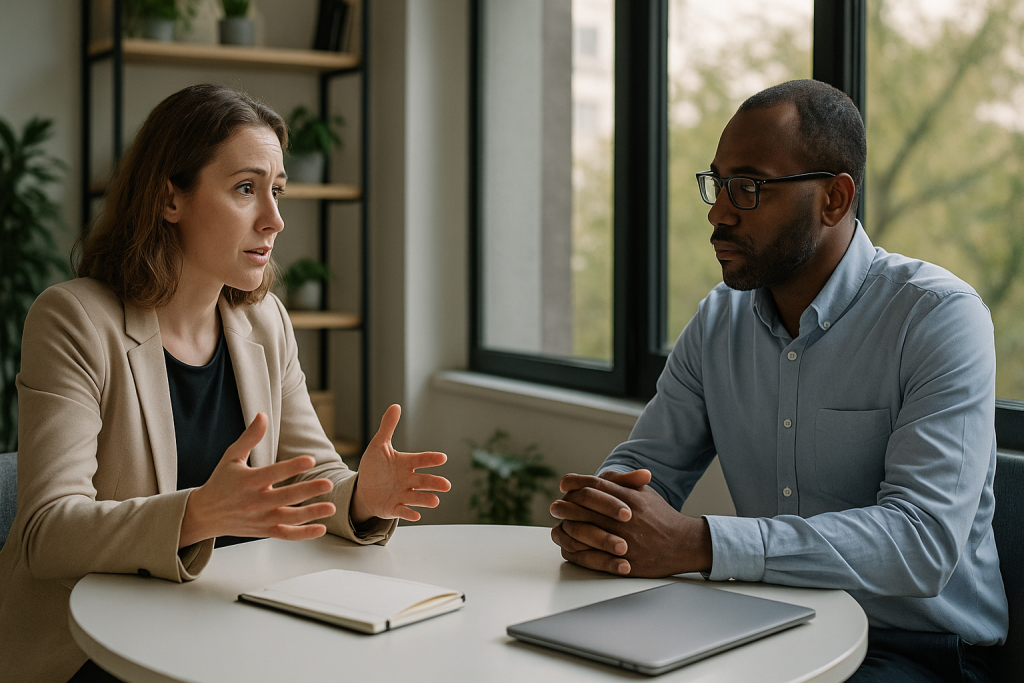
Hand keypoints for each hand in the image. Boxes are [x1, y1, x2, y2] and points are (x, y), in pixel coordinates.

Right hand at [180, 413, 337, 547]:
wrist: (204, 514)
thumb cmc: (220, 482)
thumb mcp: (231, 457)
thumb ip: (250, 437)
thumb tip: (263, 415)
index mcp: (248, 481)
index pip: (273, 473)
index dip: (292, 467)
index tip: (310, 460)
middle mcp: (255, 501)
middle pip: (285, 497)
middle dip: (307, 491)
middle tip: (328, 484)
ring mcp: (260, 518)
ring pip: (288, 518)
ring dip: (311, 514)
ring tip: (332, 508)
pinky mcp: (263, 531)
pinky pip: (286, 534)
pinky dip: (303, 534)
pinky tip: (321, 529)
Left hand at [350, 404, 450, 523]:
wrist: (364, 490)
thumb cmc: (375, 467)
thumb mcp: (378, 446)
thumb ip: (388, 427)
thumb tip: (395, 406)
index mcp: (406, 464)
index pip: (421, 460)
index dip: (431, 459)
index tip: (442, 458)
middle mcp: (408, 480)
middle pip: (424, 481)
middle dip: (435, 483)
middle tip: (446, 485)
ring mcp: (402, 495)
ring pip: (417, 497)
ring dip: (426, 499)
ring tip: (435, 501)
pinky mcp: (394, 508)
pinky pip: (403, 511)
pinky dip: (409, 513)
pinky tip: (415, 515)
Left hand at [549, 469, 711, 577]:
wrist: (683, 544)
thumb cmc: (660, 516)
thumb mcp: (644, 493)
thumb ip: (621, 482)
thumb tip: (596, 477)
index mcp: (629, 499)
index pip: (595, 486)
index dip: (576, 483)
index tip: (564, 484)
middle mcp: (625, 518)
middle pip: (585, 507)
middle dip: (565, 505)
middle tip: (555, 506)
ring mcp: (623, 541)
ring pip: (584, 532)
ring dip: (568, 527)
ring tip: (560, 524)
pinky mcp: (624, 561)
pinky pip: (592, 557)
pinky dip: (578, 551)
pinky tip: (571, 546)